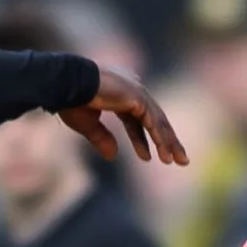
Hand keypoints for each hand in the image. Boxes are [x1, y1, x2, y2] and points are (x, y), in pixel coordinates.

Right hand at [60, 67, 188, 165]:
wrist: (67, 84)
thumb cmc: (72, 100)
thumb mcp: (88, 124)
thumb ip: (102, 138)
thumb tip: (113, 157)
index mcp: (120, 91)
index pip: (135, 118)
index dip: (141, 138)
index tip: (147, 157)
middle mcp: (132, 88)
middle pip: (153, 119)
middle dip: (166, 140)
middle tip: (178, 159)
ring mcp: (137, 91)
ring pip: (158, 122)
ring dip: (169, 143)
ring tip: (179, 162)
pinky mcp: (138, 98)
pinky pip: (154, 122)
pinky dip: (161, 139)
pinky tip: (167, 154)